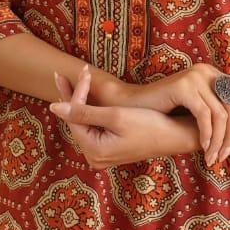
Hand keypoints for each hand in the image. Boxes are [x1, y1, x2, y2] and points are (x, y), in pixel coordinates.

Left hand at [50, 65, 189, 169]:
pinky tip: (86, 97)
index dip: (76, 93)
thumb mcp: (115, 115)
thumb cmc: (150, 124)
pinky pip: (92, 129)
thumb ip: (83, 111)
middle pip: (76, 122)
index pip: (74, 117)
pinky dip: (90, 112)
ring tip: (74, 81)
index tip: (83, 71)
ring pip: (83, 124)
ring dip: (80, 103)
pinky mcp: (109, 151)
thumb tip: (53, 107)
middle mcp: (94, 158)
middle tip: (61, 74)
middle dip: (72, 97)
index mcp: (94, 151)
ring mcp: (101, 156)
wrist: (176, 136)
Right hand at [91, 63, 229, 166]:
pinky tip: (202, 147)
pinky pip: (205, 116)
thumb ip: (223, 97)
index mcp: (212, 72)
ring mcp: (195, 77)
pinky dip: (206, 134)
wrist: (135, 105)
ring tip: (212, 157)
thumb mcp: (199, 104)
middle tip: (226, 155)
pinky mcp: (184, 87)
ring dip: (219, 140)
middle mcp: (206, 71)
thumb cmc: (167, 107)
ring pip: (220, 114)